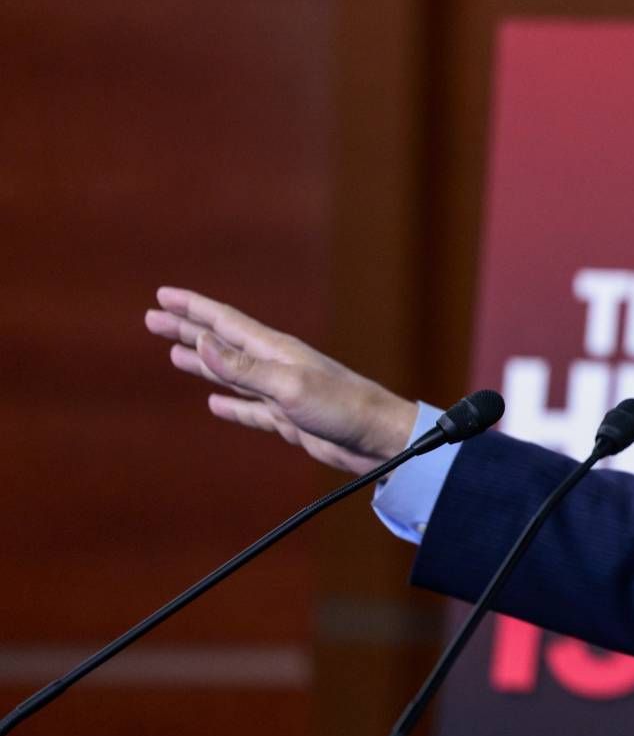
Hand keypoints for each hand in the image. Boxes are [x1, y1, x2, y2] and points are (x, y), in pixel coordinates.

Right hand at [144, 286, 418, 475]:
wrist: (378, 440)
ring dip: (202, 363)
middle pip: (221, 343)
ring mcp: (281, 393)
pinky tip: (215, 402)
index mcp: (275, 350)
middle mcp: (276, 366)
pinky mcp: (288, 419)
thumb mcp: (289, 385)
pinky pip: (250, 409)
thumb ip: (245, 367)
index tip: (162, 295)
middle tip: (153, 318)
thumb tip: (201, 341)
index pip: (224, 322)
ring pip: (231, 374)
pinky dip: (230, 404)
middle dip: (187, 330)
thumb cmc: (342, 407)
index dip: (192, 308)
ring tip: (175, 353)